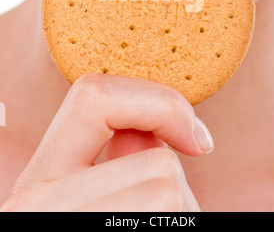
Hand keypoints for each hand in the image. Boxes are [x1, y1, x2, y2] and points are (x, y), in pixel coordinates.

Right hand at [1, 74, 212, 211]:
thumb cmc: (107, 223)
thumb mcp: (99, 200)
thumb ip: (120, 160)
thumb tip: (152, 130)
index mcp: (40, 179)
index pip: (93, 96)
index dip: (158, 102)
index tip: (196, 138)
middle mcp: (36, 204)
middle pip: (156, 163)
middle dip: (175, 186)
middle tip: (162, 211)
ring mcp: (61, 226)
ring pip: (169, 193)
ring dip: (183, 213)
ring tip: (155, 224)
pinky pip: (174, 218)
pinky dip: (184, 224)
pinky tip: (157, 231)